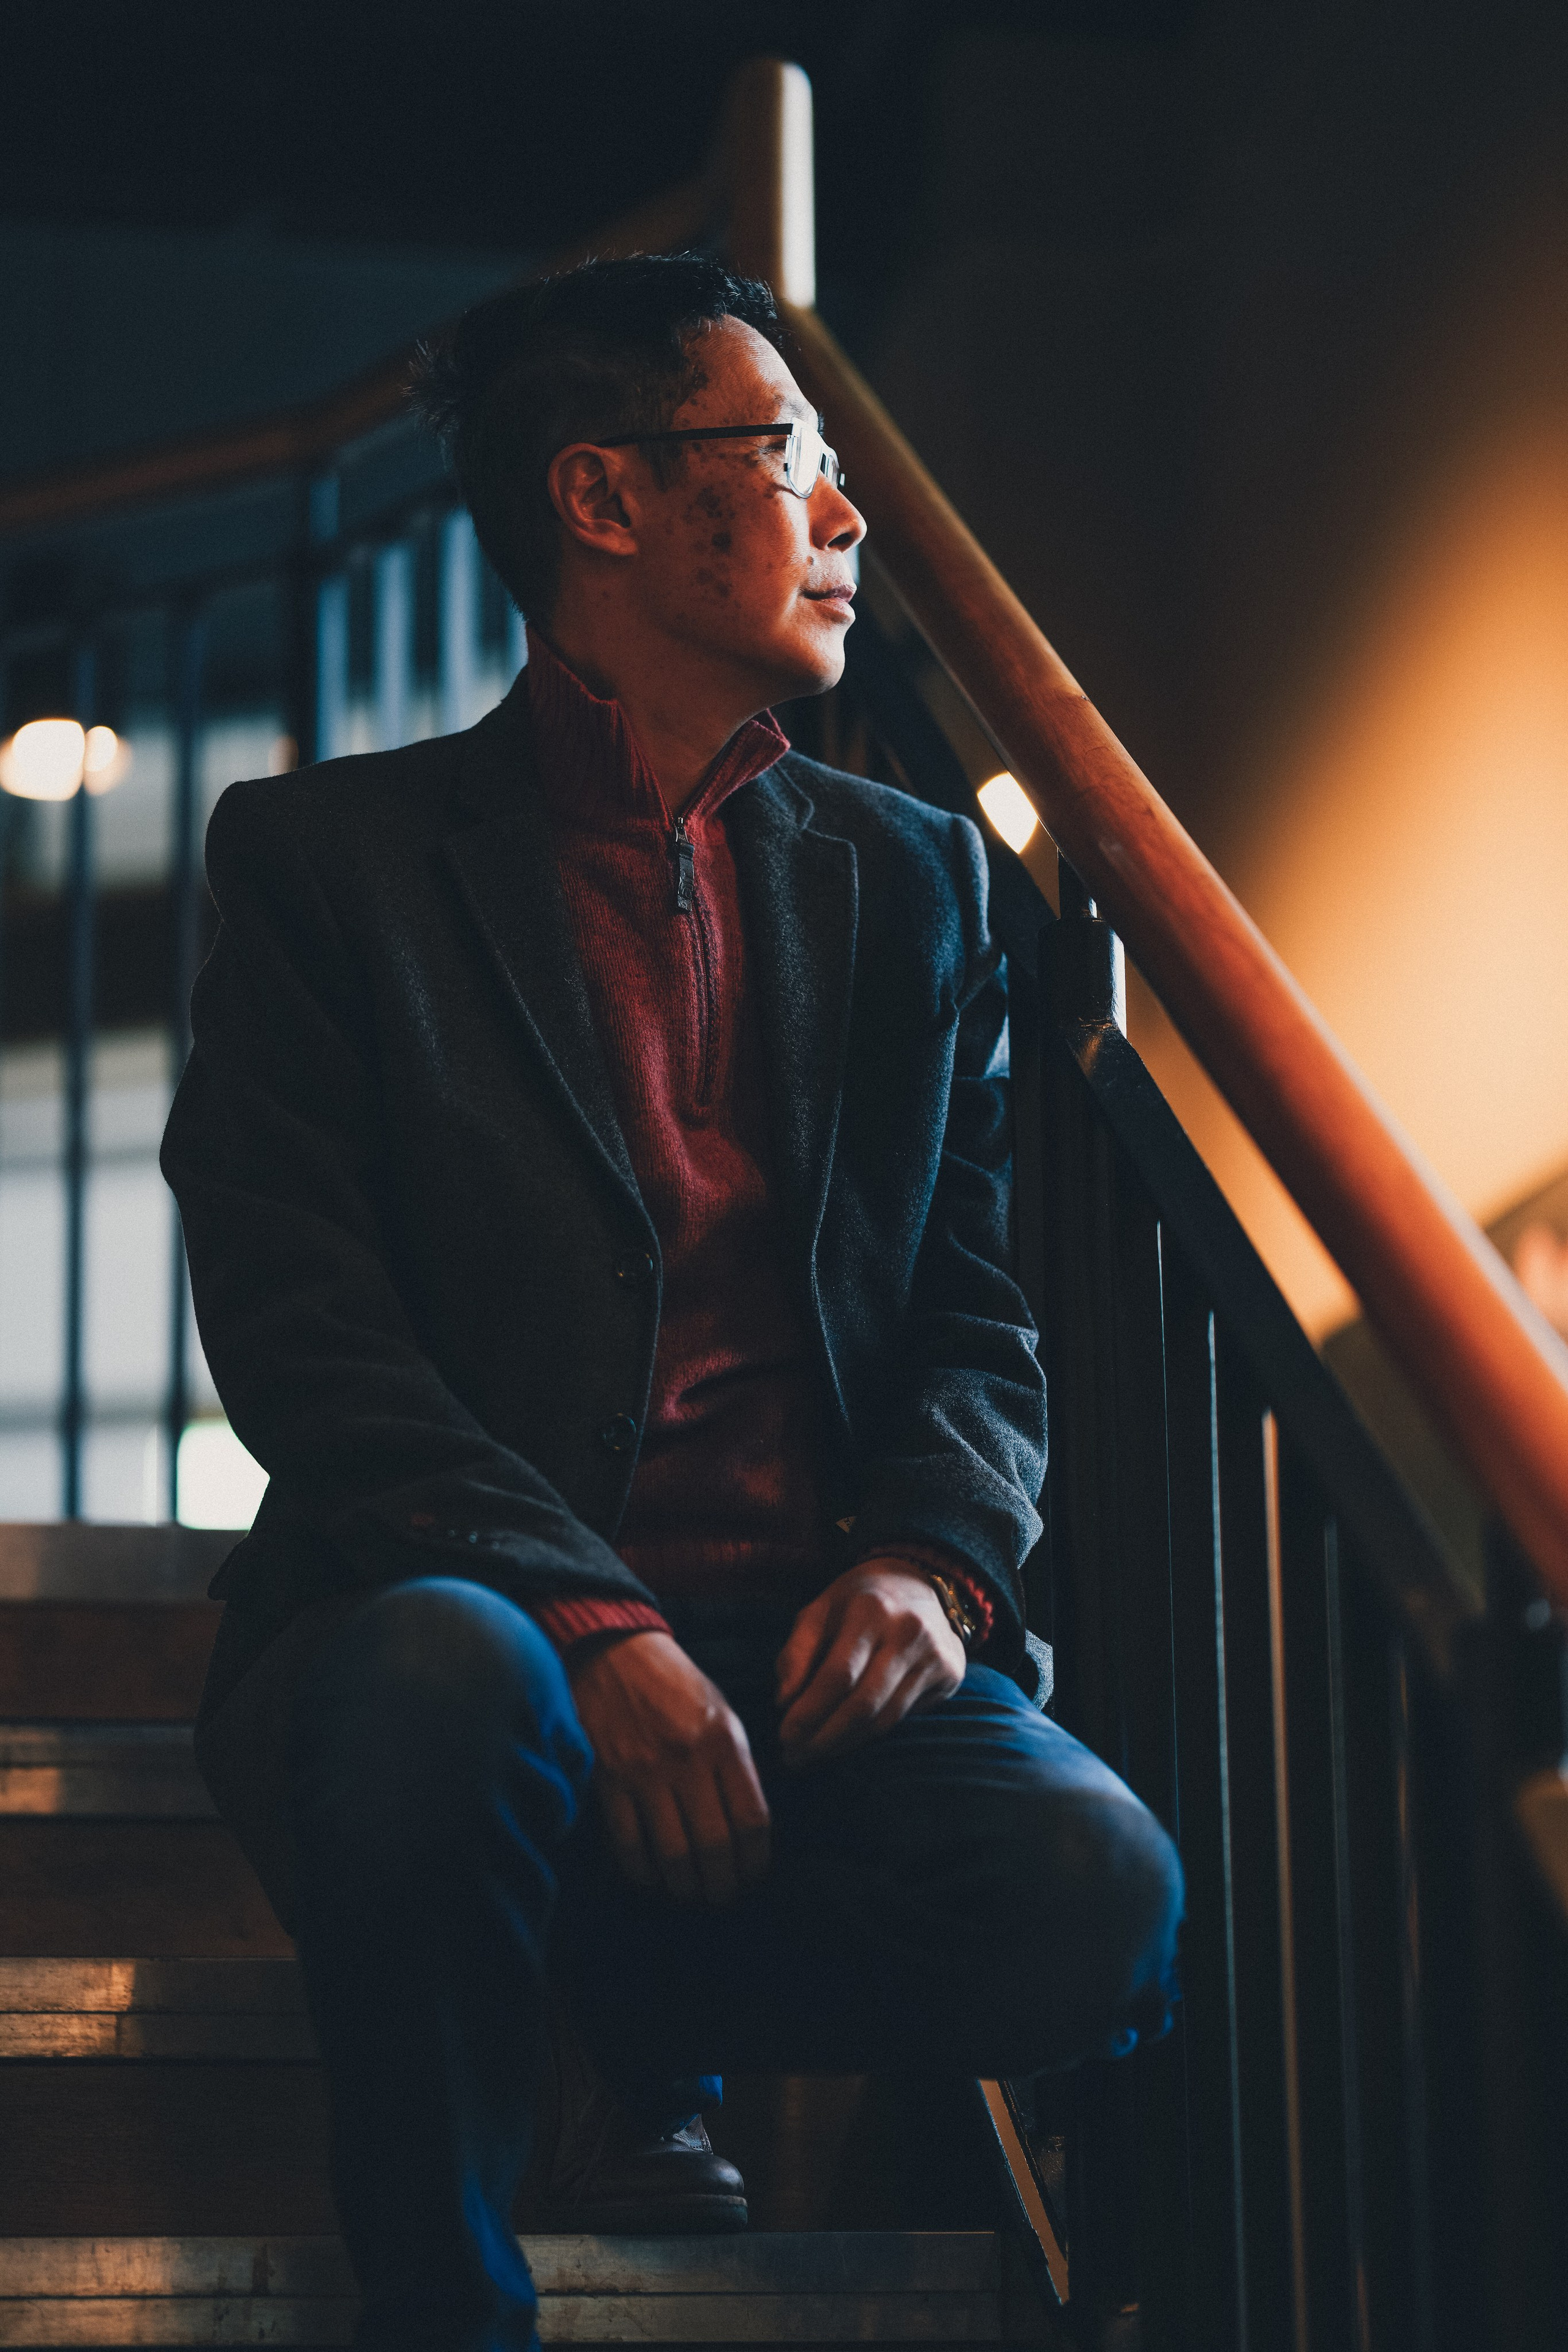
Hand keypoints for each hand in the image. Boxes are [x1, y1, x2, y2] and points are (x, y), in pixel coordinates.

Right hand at [568, 1631, 770, 1905]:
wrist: (614, 1652)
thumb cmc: (675, 1684)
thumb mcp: (722, 1712)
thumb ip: (736, 1765)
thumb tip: (748, 1825)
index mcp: (724, 1740)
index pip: (752, 1819)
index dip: (757, 1859)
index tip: (754, 1875)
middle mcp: (688, 1759)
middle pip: (716, 1845)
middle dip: (724, 1884)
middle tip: (724, 1896)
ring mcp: (646, 1772)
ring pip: (673, 1854)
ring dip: (686, 1886)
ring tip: (692, 1893)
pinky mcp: (610, 1781)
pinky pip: (628, 1845)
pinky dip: (643, 1872)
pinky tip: (653, 1878)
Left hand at [774, 1560, 966, 1766]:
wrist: (919, 1582)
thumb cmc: (858, 1601)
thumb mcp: (820, 1609)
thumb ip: (797, 1651)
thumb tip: (784, 1701)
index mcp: (870, 1609)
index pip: (838, 1674)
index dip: (810, 1711)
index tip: (784, 1736)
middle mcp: (908, 1631)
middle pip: (863, 1703)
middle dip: (824, 1737)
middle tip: (795, 1757)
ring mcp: (934, 1654)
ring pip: (884, 1718)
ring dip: (844, 1743)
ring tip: (814, 1754)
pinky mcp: (950, 1673)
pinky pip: (903, 1716)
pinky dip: (869, 1734)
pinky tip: (845, 1740)